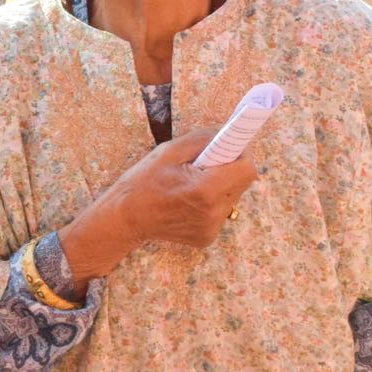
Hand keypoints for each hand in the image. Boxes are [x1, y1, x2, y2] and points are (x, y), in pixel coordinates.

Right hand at [60, 125, 255, 279]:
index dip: (241, 153)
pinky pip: (220, 211)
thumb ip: (203, 140)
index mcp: (204, 190)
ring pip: (231, 196)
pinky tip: (188, 199)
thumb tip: (228, 133)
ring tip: (192, 181)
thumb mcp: (169, 151)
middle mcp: (213, 213)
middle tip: (206, 161)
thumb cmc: (143, 181)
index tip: (230, 145)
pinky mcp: (207, 237)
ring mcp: (211, 228)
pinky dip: (211, 200)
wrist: (125, 218)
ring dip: (220, 184)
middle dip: (229, 167)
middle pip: (241, 182)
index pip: (246, 169)